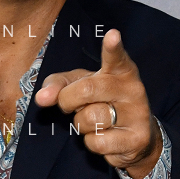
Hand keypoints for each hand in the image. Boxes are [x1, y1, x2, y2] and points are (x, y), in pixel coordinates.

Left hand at [34, 29, 161, 178]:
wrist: (135, 137)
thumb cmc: (101, 103)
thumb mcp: (78, 87)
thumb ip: (57, 85)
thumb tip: (41, 98)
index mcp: (120, 71)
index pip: (116, 57)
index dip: (113, 47)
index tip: (112, 35)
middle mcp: (133, 88)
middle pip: (86, 90)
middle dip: (68, 101)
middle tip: (71, 105)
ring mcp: (138, 114)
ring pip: (90, 119)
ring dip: (81, 124)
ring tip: (94, 121)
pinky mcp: (137, 139)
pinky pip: (97, 142)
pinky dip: (92, 143)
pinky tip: (105, 138)